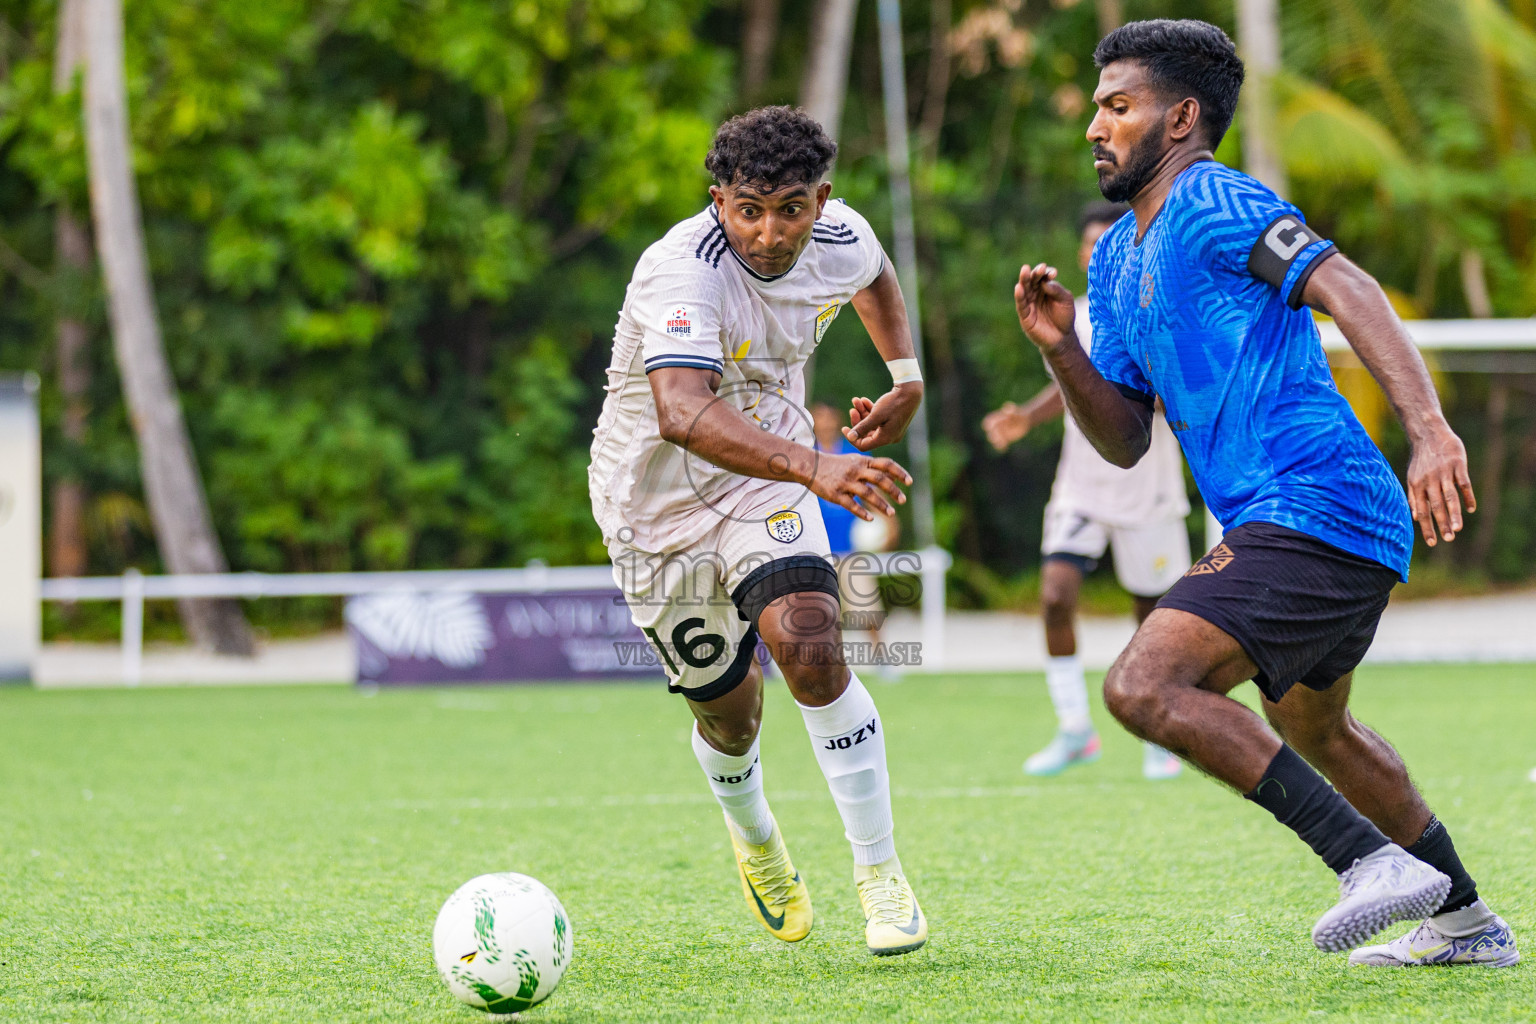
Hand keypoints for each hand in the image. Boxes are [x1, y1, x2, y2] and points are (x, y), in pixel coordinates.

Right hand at [810, 451, 910, 520]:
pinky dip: (861, 512)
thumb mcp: (855, 461)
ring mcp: (845, 482)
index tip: (910, 482)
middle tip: (903, 500)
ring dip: (881, 504)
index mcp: (862, 461)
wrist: (810, 466)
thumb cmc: (836, 465)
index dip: (899, 472)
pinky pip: (851, 505)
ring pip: (867, 493)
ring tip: (891, 513)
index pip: (885, 464)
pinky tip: (870, 519)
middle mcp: (855, 470)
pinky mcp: (835, 494)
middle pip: (879, 478)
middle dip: (893, 490)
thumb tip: (894, 475)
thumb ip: (873, 468)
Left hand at [843, 382, 921, 450]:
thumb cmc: (894, 403)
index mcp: (885, 438)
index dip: (852, 438)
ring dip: (862, 413)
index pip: (864, 445)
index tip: (844, 428)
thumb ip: (862, 427)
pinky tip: (864, 400)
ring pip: (871, 425)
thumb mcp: (876, 415)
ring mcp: (891, 429)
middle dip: (858, 421)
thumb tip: (850, 437)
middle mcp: (889, 437)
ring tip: (857, 400)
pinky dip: (870, 411)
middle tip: (852, 409)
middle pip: (867, 434)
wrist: (910, 391)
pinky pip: (878, 420)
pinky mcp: (893, 421)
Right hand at [982, 402, 1030, 450]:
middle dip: (993, 435)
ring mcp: (1000, 433)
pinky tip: (1004, 448)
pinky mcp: (1005, 439)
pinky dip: (1001, 447)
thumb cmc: (1019, 414)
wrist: (1025, 421)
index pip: (988, 422)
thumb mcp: (1016, 412)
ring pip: (995, 439)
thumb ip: (1011, 410)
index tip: (990, 427)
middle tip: (997, 438)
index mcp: (996, 418)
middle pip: (991, 432)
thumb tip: (1007, 407)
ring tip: (1001, 444)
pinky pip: (1001, 444)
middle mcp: (997, 426)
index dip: (988, 425)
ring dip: (996, 442)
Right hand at [1015, 263, 1076, 350]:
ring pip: (1024, 289)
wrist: (1062, 337)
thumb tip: (1045, 282)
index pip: (1043, 277)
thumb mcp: (1066, 300)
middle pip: (1032, 280)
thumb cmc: (1065, 317)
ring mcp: (1029, 304)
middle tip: (1039, 269)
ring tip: (1025, 270)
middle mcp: (1036, 294)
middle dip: (1034, 273)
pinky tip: (1019, 287)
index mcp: (1046, 288)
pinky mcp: (1025, 315)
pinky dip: (1019, 295)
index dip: (1046, 273)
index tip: (1053, 273)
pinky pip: (1021, 304)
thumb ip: (1057, 290)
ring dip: (1024, 280)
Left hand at [1406, 423, 1476, 546]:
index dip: (1426, 527)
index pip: (1422, 511)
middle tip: (1448, 539)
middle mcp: (1429, 481)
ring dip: (1454, 513)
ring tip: (1457, 529)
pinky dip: (1467, 496)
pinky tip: (1471, 509)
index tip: (1432, 543)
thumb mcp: (1412, 477)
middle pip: (1436, 506)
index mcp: (1417, 485)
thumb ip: (1414, 496)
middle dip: (1441, 524)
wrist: (1429, 433)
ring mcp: (1444, 472)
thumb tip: (1415, 517)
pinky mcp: (1457, 464)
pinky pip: (1463, 483)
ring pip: (1449, 497)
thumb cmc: (1421, 459)